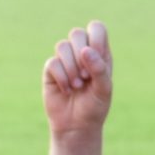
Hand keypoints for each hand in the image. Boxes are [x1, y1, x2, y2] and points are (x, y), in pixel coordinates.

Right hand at [41, 21, 114, 135]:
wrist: (77, 125)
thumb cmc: (95, 106)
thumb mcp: (104, 89)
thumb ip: (99, 69)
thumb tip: (85, 50)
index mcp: (100, 54)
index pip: (96, 28)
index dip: (95, 38)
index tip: (97, 56)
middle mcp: (82, 54)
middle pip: (76, 33)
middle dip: (81, 53)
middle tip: (86, 75)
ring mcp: (65, 61)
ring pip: (62, 45)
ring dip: (71, 67)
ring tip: (78, 85)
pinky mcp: (51, 71)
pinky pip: (52, 62)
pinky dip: (61, 77)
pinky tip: (67, 90)